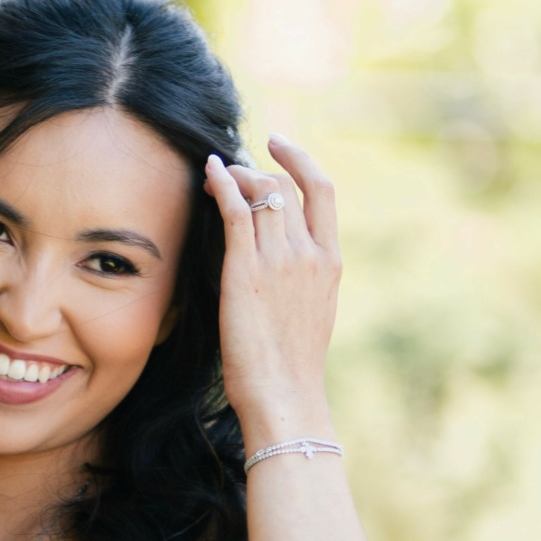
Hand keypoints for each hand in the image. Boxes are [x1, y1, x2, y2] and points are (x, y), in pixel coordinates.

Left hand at [203, 135, 341, 434]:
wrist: (285, 395)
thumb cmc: (292, 365)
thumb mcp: (312, 311)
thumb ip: (304, 278)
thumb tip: (287, 261)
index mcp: (330, 261)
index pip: (322, 190)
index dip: (300, 159)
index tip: (279, 145)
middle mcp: (308, 254)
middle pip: (285, 186)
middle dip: (257, 169)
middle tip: (233, 170)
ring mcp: (279, 261)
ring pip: (261, 193)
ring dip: (235, 176)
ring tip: (215, 177)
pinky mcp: (246, 271)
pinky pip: (237, 211)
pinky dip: (224, 183)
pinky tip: (210, 171)